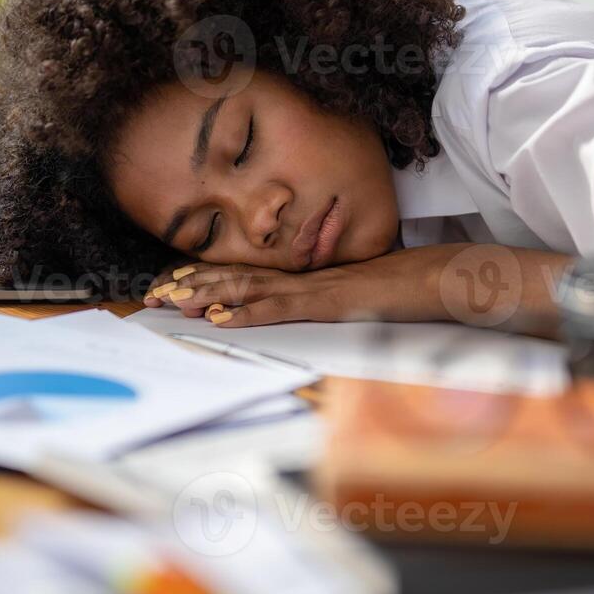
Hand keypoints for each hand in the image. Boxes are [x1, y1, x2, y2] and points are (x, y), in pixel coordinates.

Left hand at [143, 246, 470, 327]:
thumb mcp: (355, 302)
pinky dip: (250, 312)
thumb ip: (329, 304)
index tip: (173, 284)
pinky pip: (282, 307)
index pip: (247, 277)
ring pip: (250, 288)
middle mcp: (302, 278)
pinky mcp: (328, 301)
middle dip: (192, 285)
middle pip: (237, 278)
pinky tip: (223, 317)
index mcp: (304, 279)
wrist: (439, 279)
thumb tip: (311, 311)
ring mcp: (314, 287)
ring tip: (174, 301)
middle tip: (153, 294)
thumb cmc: (403, 292)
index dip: (207, 279)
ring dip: (208, 295)